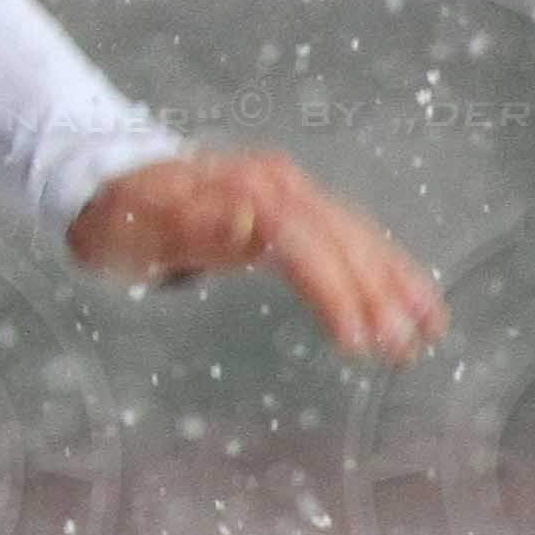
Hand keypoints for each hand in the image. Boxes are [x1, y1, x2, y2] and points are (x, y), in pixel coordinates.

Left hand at [66, 147, 447, 364]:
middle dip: (374, 295)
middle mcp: (273, 183)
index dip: (332, 291)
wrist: (106, 187)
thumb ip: (194, 230)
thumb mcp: (137, 234)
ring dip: (394, 282)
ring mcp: (290, 189)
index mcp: (239, 190)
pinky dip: (387, 266)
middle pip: (338, 237)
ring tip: (429, 333)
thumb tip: (251, 224)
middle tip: (403, 352)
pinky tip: (417, 302)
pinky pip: (352, 233)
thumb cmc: (119, 222)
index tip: (356, 342)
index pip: (300, 242)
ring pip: (355, 234)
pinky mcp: (298, 202)